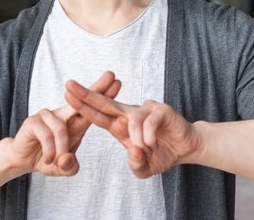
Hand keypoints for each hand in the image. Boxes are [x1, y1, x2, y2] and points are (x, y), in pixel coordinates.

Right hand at [6, 71, 120, 176]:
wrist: (22, 160)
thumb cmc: (46, 158)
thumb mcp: (63, 168)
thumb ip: (70, 167)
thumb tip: (67, 159)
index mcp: (75, 122)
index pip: (92, 107)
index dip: (104, 95)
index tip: (118, 82)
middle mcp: (62, 114)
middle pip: (81, 99)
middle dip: (97, 88)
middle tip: (111, 75)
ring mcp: (47, 116)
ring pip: (61, 129)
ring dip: (61, 149)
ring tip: (58, 162)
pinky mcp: (33, 121)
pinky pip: (47, 135)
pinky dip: (50, 151)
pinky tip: (48, 160)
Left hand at [64, 80, 201, 178]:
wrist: (186, 147)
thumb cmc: (162, 153)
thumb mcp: (144, 168)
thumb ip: (136, 164)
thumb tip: (133, 151)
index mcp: (120, 125)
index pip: (97, 114)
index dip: (82, 105)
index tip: (66, 93)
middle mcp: (129, 115)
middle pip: (105, 103)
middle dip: (86, 94)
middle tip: (68, 85)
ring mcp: (145, 110)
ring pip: (131, 119)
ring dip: (136, 137)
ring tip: (145, 148)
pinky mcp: (161, 110)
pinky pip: (149, 121)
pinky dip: (148, 135)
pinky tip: (152, 143)